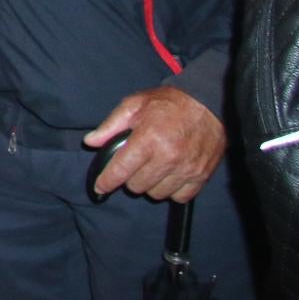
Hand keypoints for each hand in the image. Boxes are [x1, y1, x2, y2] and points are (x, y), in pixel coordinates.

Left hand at [84, 87, 225, 202]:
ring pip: (157, 193)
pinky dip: (171, 190)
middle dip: (129, 178)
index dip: (106, 181)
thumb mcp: (134, 105)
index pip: (121, 170)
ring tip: (152, 168)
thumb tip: (90, 142)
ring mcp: (187, 168)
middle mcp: (168, 157)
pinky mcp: (202, 176)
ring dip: (150, 185)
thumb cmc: (169, 102)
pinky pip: (179, 197)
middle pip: (137, 186)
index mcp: (148, 138)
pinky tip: (168, 175)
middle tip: (133, 164)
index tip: (99, 187)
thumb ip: (110, 125)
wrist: (208, 103)